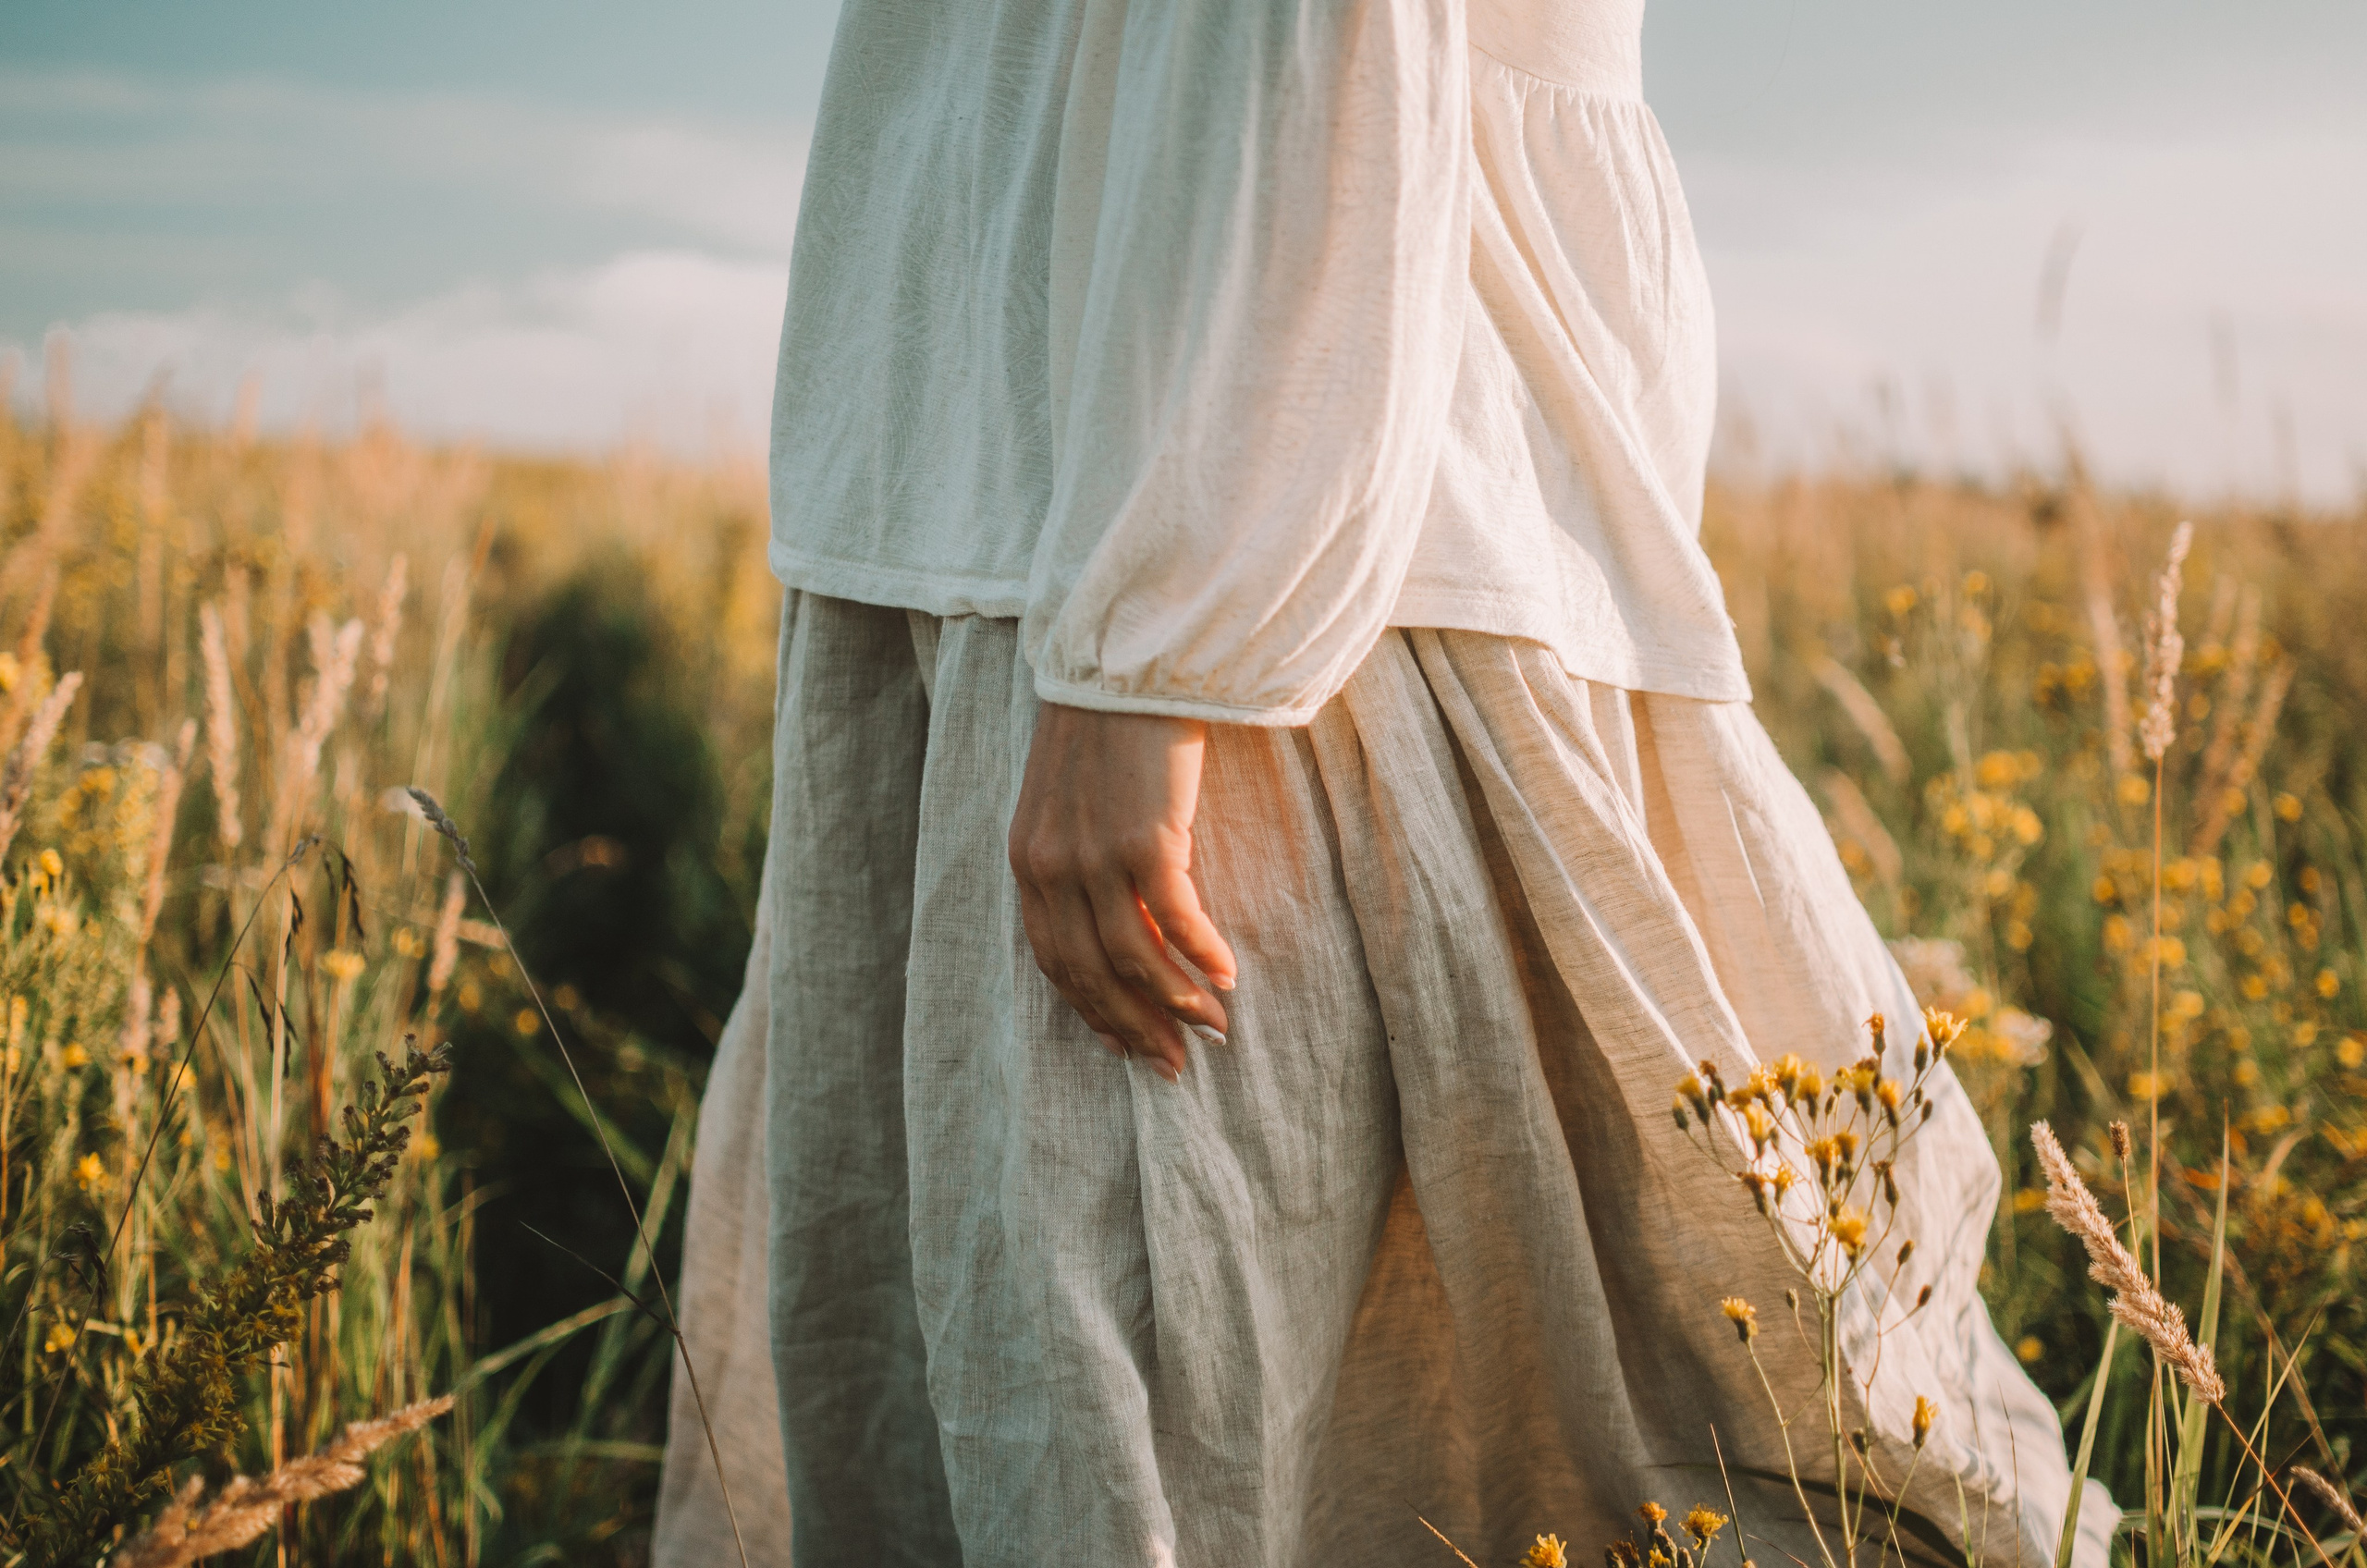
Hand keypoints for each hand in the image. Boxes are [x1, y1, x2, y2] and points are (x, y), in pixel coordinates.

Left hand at [1007, 702, 1237, 1080]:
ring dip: (1177, 1002)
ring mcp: (1095, 855)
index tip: (1126, 1044)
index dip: (1092, 1012)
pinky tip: (1228, 974)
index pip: (1054, 961)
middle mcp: (1052, 867)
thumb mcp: (1070, 802)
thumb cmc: (1109, 729)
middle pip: (1092, 974)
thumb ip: (1079, 861)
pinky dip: (1203, 953)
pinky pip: (1176, 918)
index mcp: (1028, 862)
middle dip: (1137, 1027)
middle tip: (1176, 1063)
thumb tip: (1125, 923)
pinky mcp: (1145, 838)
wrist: (1128, 663)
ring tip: (1213, 1029)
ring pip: (1133, 958)